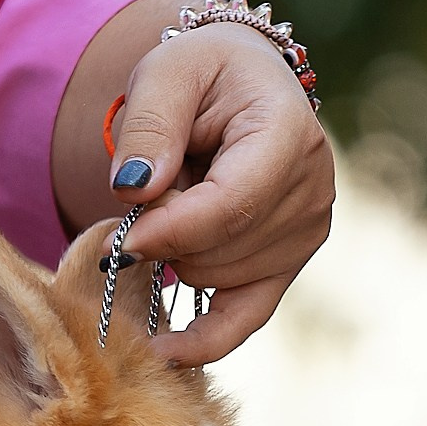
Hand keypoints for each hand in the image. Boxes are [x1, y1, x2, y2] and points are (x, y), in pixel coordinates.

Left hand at [52, 0, 333, 363]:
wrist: (239, 86)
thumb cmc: (201, 75)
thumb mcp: (165, 73)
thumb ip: (149, 126)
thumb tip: (136, 190)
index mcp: (290, 133)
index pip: (230, 206)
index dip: (168, 231)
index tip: (114, 240)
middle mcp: (312, 191)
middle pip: (219, 249)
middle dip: (165, 232)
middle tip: (153, 187)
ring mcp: (308, 234)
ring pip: (217, 279)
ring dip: (178, 251)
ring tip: (183, 197)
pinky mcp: (289, 264)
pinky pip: (246, 319)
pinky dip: (204, 339)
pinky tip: (164, 352)